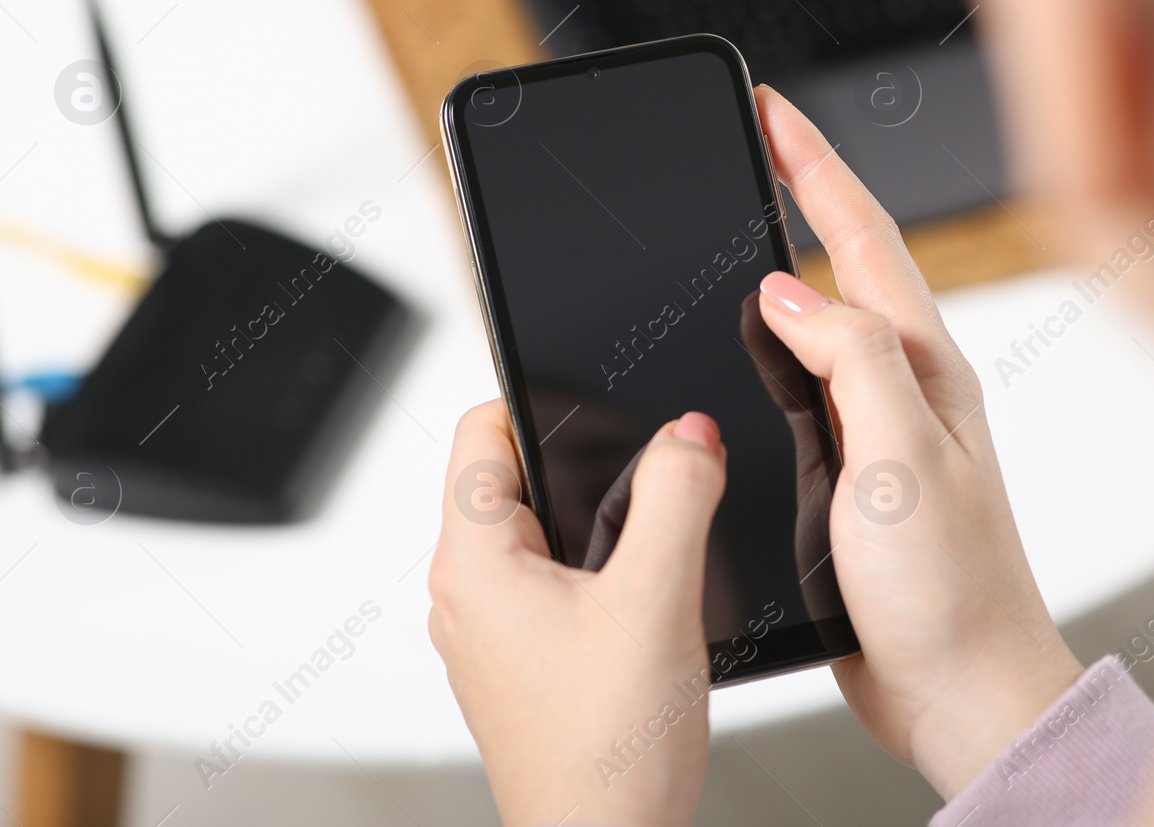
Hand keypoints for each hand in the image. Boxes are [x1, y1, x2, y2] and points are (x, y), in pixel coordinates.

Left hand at [429, 402, 725, 826]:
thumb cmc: (607, 754)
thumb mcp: (657, 598)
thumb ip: (675, 496)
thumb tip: (688, 432)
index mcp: (474, 562)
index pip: (482, 428)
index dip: (542, 399)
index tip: (603, 402)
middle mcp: (466, 595)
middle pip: (513, 478)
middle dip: (585, 465)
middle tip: (650, 478)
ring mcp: (488, 634)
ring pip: (537, 536)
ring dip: (595, 526)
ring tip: (649, 550)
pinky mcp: (519, 666)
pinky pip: (548, 587)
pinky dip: (594, 576)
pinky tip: (642, 605)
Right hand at [752, 84, 1083, 798]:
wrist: (965, 689)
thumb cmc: (951, 591)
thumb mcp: (900, 462)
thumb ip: (850, 364)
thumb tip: (785, 291)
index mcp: (924, 366)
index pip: (861, 235)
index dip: (812, 163)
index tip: (769, 107)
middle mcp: (908, 384)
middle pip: (847, 259)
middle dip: (802, 187)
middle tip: (754, 138)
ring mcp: (884, 425)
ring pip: (826, 318)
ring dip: (787, 259)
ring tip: (745, 216)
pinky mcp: (857, 470)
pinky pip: (809, 382)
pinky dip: (774, 344)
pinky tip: (748, 348)